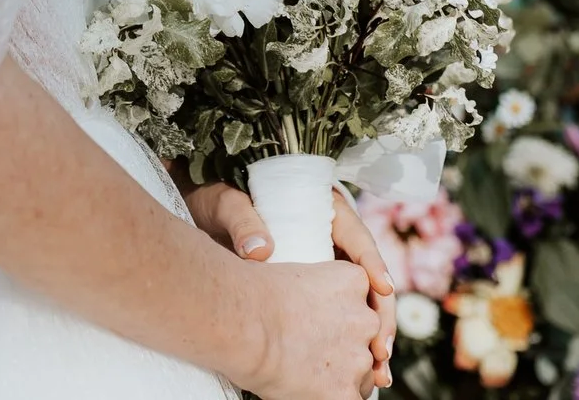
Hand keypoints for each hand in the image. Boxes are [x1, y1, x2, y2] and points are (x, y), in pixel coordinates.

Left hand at [189, 181, 394, 391]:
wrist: (197, 216)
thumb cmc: (215, 202)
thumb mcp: (226, 205)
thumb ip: (241, 220)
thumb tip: (260, 249)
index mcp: (321, 211)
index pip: (357, 238)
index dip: (373, 264)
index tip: (381, 288)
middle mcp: (329, 240)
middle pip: (368, 280)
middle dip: (380, 316)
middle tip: (381, 349)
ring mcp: (322, 266)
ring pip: (360, 305)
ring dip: (371, 340)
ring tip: (378, 373)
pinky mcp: (311, 291)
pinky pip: (339, 317)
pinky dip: (349, 345)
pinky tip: (356, 375)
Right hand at [237, 251, 388, 399]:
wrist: (241, 321)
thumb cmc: (252, 293)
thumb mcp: (297, 274)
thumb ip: (317, 289)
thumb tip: (299, 291)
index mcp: (355, 281)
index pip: (361, 305)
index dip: (341, 319)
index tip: (320, 326)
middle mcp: (366, 319)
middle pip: (367, 341)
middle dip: (343, 349)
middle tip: (308, 350)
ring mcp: (359, 358)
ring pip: (362, 375)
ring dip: (339, 376)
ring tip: (303, 372)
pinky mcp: (346, 393)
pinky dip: (331, 397)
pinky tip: (308, 390)